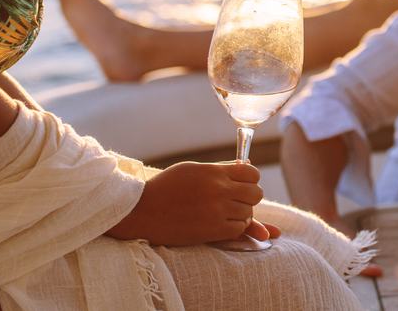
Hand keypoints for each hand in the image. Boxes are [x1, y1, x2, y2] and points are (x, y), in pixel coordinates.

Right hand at [107, 160, 275, 245]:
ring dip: (241, 214)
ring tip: (226, 213)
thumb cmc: (165, 187)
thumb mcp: (192, 169)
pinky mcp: (212, 230)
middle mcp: (219, 190)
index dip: (251, 180)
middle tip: (236, 201)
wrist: (142, 211)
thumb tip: (244, 167)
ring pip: (248, 213)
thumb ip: (219, 169)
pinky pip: (238, 229)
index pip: (252, 173)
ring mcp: (217, 210)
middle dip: (249, 197)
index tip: (242, 185)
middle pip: (255, 193)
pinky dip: (235, 228)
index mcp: (214, 172)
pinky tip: (223, 224)